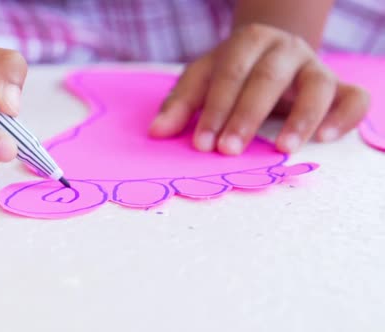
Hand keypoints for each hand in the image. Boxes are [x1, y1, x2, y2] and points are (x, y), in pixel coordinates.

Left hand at [150, 23, 369, 154]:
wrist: (272, 52)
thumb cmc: (233, 71)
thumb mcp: (203, 80)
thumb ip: (181, 104)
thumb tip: (157, 132)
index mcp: (248, 43)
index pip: (230, 75)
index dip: (214, 110)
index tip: (202, 144)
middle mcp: (285, 49)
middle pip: (267, 79)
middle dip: (247, 116)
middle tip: (229, 150)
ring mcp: (315, 66)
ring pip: (317, 86)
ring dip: (301, 118)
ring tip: (282, 149)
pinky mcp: (339, 86)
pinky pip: (354, 98)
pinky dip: (344, 117)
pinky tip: (325, 139)